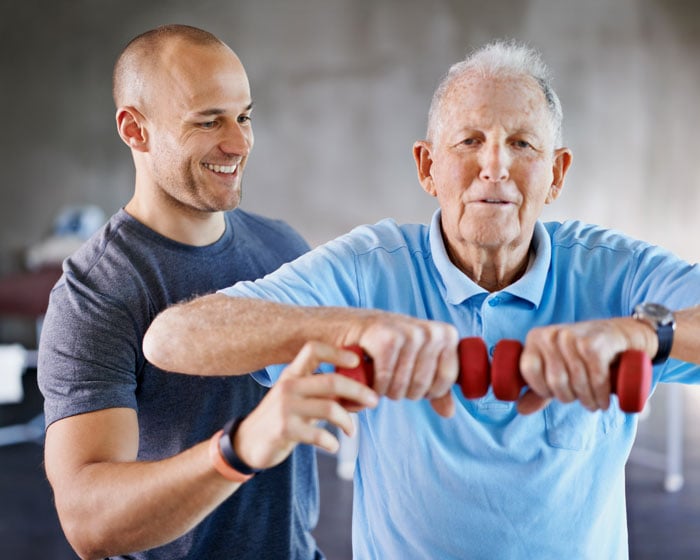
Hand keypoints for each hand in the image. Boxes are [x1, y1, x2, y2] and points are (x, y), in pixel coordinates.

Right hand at [233, 341, 378, 469]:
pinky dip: (332, 442)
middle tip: (373, 401)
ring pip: (330, 408)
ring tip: (352, 431)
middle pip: (332, 381)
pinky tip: (333, 445)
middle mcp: (289, 386)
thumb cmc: (283, 417)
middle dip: (358, 391)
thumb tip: (361, 394)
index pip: (313, 349)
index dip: (337, 351)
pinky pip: (319, 434)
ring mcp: (285, 407)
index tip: (356, 360)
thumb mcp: (299, 398)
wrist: (249, 442)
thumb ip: (323, 393)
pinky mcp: (284, 430)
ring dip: (348, 421)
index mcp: (293, 373)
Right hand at [349, 312, 459, 417]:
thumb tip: (449, 412)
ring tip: (381, 377)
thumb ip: (434, 385)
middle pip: (423, 385)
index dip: (430, 391)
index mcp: (446, 334)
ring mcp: (409, 332)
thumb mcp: (415, 362)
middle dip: (405, 391)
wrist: (346, 325)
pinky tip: (371, 377)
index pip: (448, 378)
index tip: (415, 382)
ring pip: (403, 384)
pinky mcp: (385, 338)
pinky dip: (375, 386)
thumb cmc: (385, 345)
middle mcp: (431, 331)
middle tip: (392, 379)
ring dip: (388, 390)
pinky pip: (385, 379)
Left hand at [517, 317, 656, 413]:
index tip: (556, 394)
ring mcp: (572, 337)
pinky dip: (601, 395)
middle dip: (570, 398)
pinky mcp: (595, 344)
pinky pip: (595, 379)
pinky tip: (603, 401)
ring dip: (589, 400)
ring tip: (595, 403)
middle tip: (582, 399)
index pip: (529, 373)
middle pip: (555, 381)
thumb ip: (538, 389)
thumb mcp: (557, 369)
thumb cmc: (582, 355)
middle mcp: (551, 335)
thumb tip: (520, 409)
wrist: (619, 334)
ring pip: (576, 383)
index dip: (542, 389)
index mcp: (535, 338)